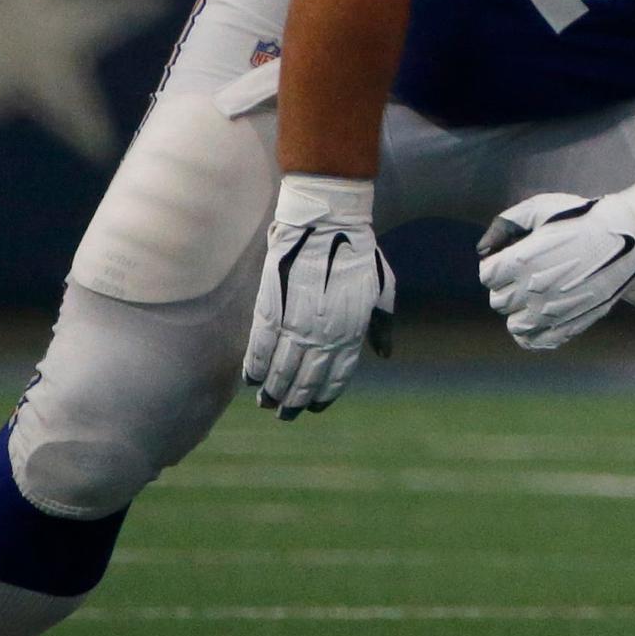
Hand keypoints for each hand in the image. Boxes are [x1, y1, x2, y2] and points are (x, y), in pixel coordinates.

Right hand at [240, 174, 392, 417]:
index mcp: (352, 329)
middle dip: (295, 400)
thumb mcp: (381, 288)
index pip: (338, 373)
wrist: (328, 221)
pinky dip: (255, 365)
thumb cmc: (358, 252)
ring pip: (282, 368)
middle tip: (285, 414)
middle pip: (307, 377)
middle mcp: (324, 332)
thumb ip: (381, 324)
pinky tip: (251, 378)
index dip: (326, 393)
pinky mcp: (272, 309)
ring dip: (273, 389)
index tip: (316, 407)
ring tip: (266, 403)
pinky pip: (261, 347)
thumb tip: (383, 354)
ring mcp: (297, 322)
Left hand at [477, 179, 634, 350]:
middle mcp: (532, 290)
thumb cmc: (582, 218)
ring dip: (519, 311)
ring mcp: (552, 312)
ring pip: (514, 324)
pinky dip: (532, 333)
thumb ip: (504, 225)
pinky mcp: (569, 325)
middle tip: (528, 274)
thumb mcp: (540, 207)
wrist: (629, 238)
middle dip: (508, 286)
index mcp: (520, 261)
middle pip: (499, 301)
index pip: (487, 276)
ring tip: (536, 296)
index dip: (498, 265)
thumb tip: (482, 249)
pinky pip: (536, 340)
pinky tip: (541, 317)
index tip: (513, 257)